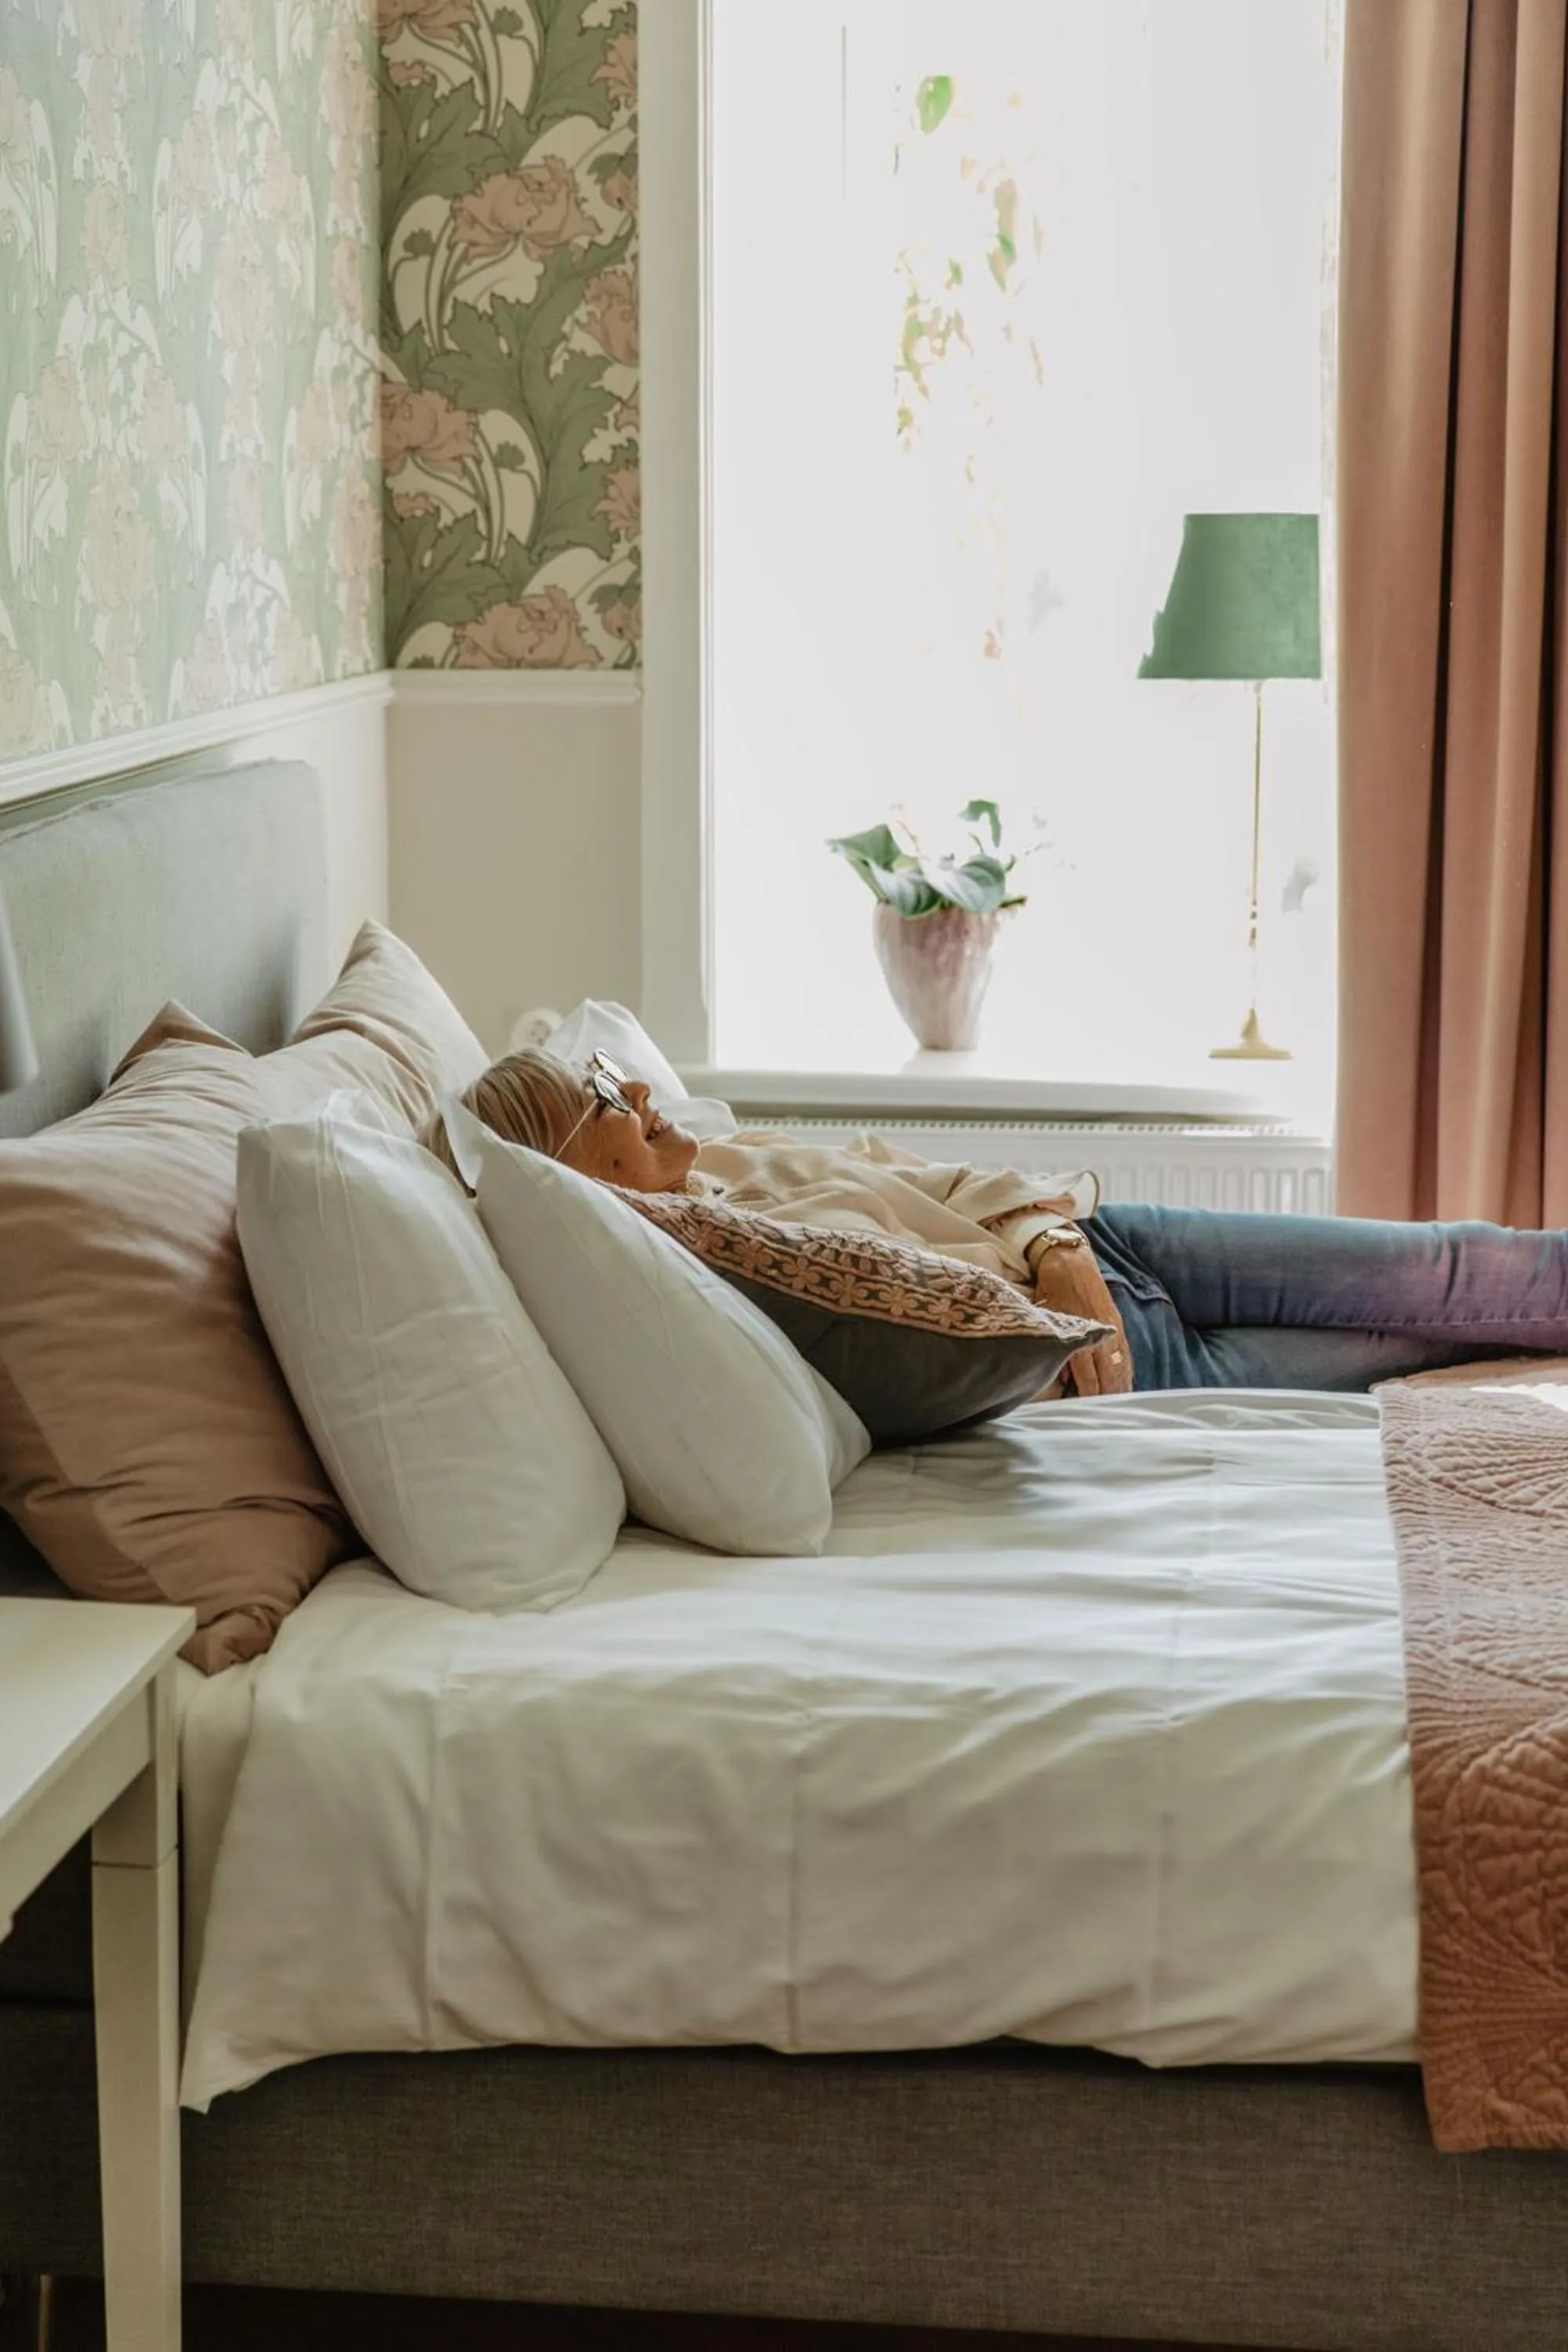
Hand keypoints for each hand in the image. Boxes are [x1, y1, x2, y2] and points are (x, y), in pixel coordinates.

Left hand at [1031, 1240, 1132, 1395]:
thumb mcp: (1047, 1317)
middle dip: (1106, 1397)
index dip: (1087, 1396)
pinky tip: (1126, 1383)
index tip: (1083, 1410)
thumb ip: (1056, 1347)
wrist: (1070, 1260)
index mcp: (1081, 1334)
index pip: (1088, 1376)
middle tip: (1103, 1415)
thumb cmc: (1052, 1288)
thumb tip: (1062, 1378)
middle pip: (1108, 1375)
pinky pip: (1126, 1353)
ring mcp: (1113, 1328)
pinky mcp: (1117, 1323)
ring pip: (1121, 1366)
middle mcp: (1101, 1333)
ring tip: (1118, 1405)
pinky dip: (1126, 1370)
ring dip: (1120, 1386)